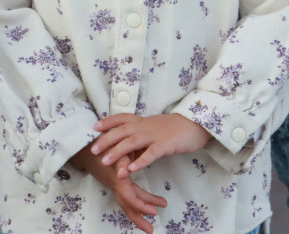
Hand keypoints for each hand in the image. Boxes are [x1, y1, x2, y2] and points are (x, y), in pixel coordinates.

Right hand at [70, 143, 165, 232]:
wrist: (84, 143)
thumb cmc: (101, 144)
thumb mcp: (112, 149)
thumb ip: (119, 160)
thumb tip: (123, 174)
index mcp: (116, 179)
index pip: (129, 198)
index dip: (141, 206)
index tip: (154, 211)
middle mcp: (115, 184)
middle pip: (127, 206)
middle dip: (139, 218)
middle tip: (151, 229)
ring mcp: (114, 183)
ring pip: (127, 200)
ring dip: (140, 209)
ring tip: (155, 211)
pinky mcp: (115, 179)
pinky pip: (128, 192)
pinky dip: (137, 197)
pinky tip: (145, 198)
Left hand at [92, 113, 210, 174]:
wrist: (195, 126)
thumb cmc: (174, 129)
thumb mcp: (154, 129)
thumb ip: (141, 136)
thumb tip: (126, 146)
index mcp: (143, 121)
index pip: (122, 118)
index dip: (108, 122)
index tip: (95, 127)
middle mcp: (146, 126)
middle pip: (122, 131)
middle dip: (107, 140)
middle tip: (93, 150)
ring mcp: (155, 135)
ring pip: (132, 142)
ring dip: (118, 152)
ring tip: (106, 162)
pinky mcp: (166, 145)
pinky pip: (151, 153)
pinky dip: (140, 161)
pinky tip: (131, 169)